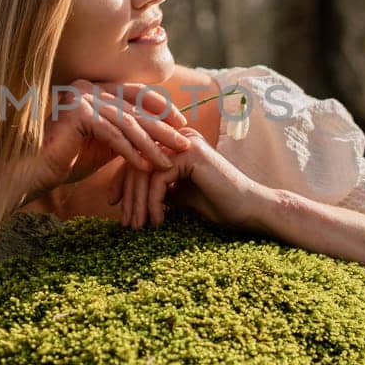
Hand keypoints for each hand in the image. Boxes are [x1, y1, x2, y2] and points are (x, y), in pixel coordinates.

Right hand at [25, 79, 191, 198]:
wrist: (33, 171)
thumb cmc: (66, 160)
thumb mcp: (104, 144)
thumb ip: (126, 135)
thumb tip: (156, 136)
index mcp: (93, 89)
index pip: (134, 94)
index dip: (160, 108)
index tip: (182, 125)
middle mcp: (87, 87)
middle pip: (134, 109)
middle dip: (162, 128)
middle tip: (185, 143)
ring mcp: (80, 97)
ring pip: (126, 123)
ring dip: (150, 144)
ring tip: (168, 161)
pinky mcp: (77, 113)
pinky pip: (111, 134)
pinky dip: (130, 151)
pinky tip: (145, 166)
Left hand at [109, 125, 271, 230]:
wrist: (249, 210)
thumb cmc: (217, 205)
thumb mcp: (177, 194)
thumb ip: (156, 188)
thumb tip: (126, 195)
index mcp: (174, 144)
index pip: (137, 157)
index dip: (122, 182)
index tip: (114, 205)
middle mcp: (178, 138)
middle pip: (136, 161)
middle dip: (127, 195)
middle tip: (124, 222)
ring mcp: (185, 143)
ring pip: (144, 170)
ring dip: (138, 203)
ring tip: (137, 226)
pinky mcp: (191, 154)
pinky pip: (158, 178)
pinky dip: (154, 202)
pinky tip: (158, 220)